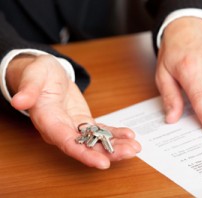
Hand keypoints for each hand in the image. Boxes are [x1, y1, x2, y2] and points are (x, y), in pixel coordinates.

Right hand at [6, 54, 140, 168]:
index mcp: (47, 120)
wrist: (45, 74)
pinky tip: (128, 135)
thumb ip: (28, 89)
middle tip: (130, 152)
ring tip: (135, 146)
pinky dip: (114, 134)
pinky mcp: (82, 122)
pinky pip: (99, 131)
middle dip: (108, 152)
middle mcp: (61, 129)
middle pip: (84, 146)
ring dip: (116, 145)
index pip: (65, 141)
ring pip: (95, 141)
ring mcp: (73, 127)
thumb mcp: (33, 75)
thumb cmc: (39, 74)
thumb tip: (19, 101)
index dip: (84, 154)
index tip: (103, 162)